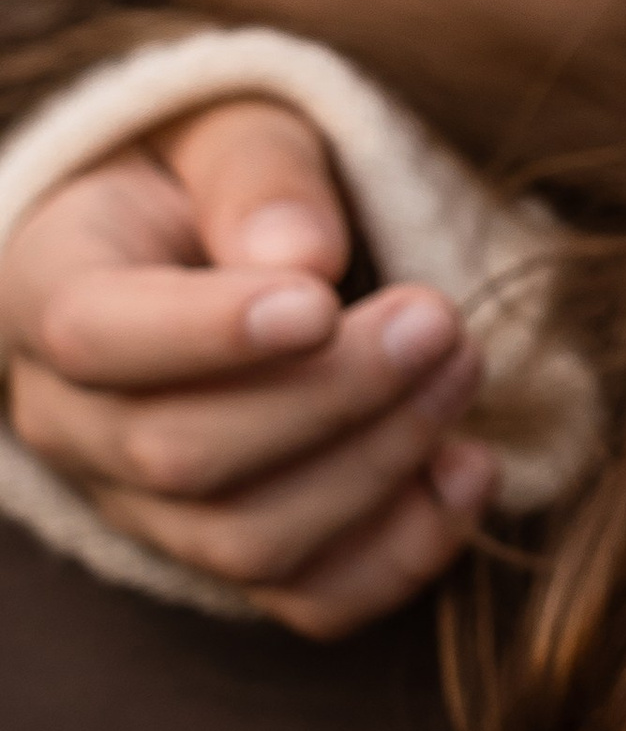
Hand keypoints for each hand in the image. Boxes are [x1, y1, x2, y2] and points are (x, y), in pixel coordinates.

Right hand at [0, 95, 493, 635]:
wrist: (206, 242)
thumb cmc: (215, 176)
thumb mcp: (229, 130)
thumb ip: (259, 178)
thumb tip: (304, 259)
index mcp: (50, 289)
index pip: (97, 339)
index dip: (209, 336)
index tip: (322, 303)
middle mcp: (75, 420)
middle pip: (181, 456)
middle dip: (331, 397)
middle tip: (440, 322)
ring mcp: (144, 506)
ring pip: (245, 541)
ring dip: (378, 465)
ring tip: (463, 370)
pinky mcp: (227, 552)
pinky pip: (305, 600)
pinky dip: (402, 554)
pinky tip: (469, 471)